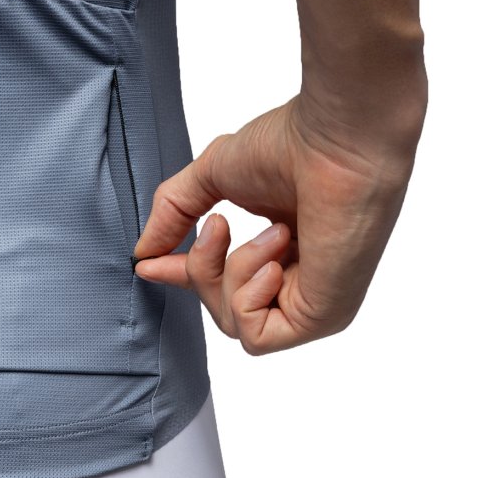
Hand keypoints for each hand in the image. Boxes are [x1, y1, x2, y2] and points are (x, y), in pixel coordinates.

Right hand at [132, 93, 422, 354]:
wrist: (334, 141)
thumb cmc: (291, 144)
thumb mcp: (211, 175)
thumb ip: (174, 213)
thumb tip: (143, 252)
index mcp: (283, 245)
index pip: (226, 279)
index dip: (185, 273)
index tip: (148, 264)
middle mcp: (302, 277)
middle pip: (223, 307)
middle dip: (203, 270)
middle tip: (218, 226)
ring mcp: (314, 301)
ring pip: (235, 324)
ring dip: (231, 273)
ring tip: (272, 230)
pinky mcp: (323, 317)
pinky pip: (256, 336)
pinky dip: (247, 297)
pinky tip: (274, 259)